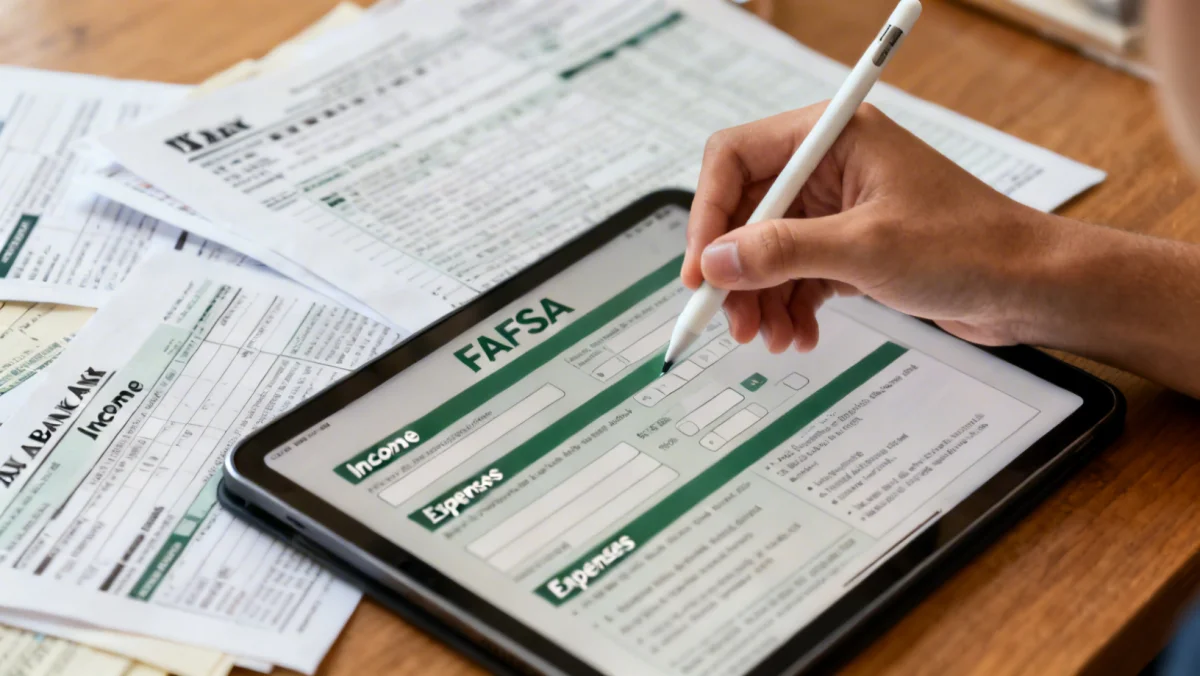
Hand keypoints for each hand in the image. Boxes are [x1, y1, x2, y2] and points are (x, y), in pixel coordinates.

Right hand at [682, 102, 1067, 352]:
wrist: (1029, 286)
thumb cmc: (970, 246)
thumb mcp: (865, 249)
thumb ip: (782, 252)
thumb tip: (716, 262)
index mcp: (833, 137)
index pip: (736, 159)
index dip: (708, 215)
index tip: (701, 271)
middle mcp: (829, 165)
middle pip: (746, 213)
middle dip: (736, 271)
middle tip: (733, 320)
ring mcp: (838, 207)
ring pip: (766, 250)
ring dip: (761, 298)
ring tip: (771, 338)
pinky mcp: (849, 246)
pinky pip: (795, 274)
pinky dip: (789, 306)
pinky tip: (799, 335)